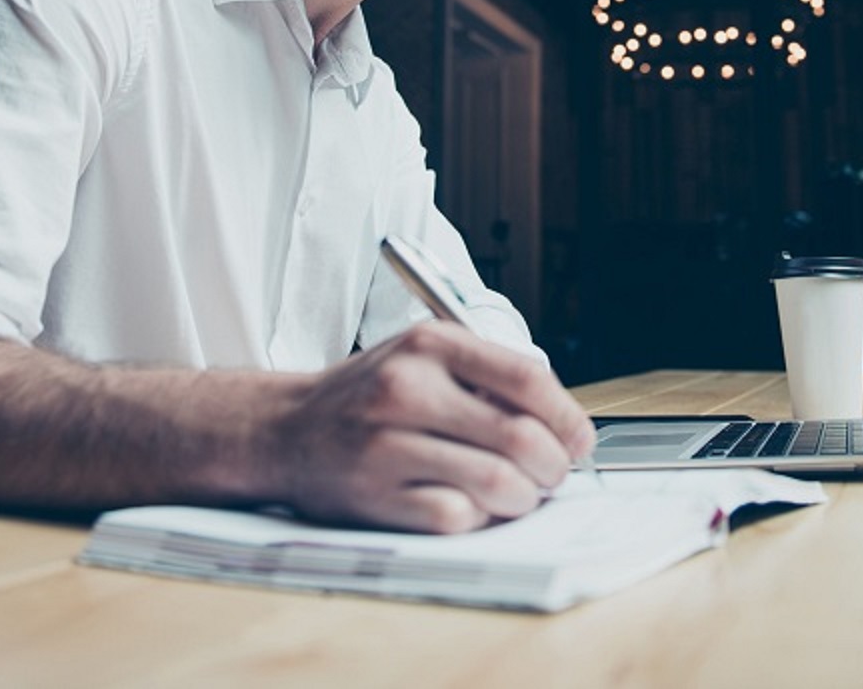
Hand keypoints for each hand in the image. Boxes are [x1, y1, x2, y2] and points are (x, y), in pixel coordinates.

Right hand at [258, 322, 596, 533]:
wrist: (284, 429)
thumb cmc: (369, 395)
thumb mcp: (423, 355)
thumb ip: (488, 375)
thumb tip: (565, 424)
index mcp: (429, 344)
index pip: (528, 379)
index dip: (568, 417)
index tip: (579, 440)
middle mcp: (406, 389)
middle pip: (521, 437)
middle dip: (554, 466)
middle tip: (552, 474)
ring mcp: (387, 445)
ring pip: (498, 483)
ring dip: (523, 498)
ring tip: (517, 494)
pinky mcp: (375, 496)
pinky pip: (459, 517)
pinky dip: (479, 518)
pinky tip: (472, 506)